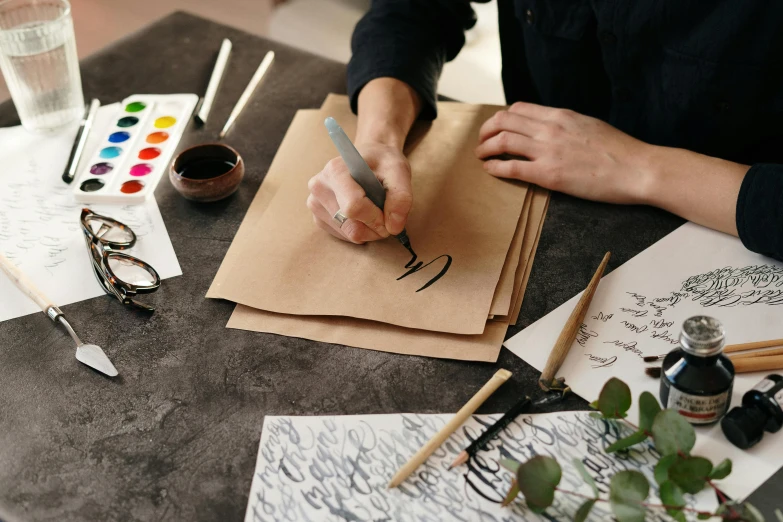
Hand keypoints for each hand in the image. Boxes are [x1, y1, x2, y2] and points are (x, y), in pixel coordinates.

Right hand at [307, 142, 412, 243]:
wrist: (369, 158)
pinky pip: (343, 236)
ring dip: (368, 230)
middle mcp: (319, 187)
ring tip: (374, 210)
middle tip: (386, 215)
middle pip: (351, 226)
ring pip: (348, 234)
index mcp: (336, 171)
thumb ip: (401, 198)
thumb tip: (393, 228)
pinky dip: (358, 231)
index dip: (376, 218)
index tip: (389, 214)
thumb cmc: (382, 163)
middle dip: (375, 228)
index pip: (353, 208)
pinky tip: (362, 215)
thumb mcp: (399, 172)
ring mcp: (315, 203)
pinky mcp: (318, 217)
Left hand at [475, 102, 653, 204]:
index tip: (497, 127)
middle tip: (482, 141)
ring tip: (481, 156)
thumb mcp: (589, 125)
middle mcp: (551, 128)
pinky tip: (489, 170)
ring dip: (485, 148)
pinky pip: (511, 167)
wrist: (638, 168)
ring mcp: (548, 150)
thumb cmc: (620, 152)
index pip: (520, 108)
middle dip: (486, 130)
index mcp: (561, 115)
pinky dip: (495, 167)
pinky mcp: (549, 174)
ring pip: (503, 140)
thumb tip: (551, 129)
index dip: (502, 118)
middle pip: (504, 120)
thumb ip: (566, 125)